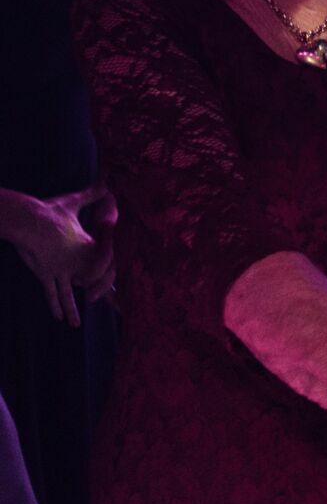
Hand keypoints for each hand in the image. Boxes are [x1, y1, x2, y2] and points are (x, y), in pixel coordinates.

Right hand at [1, 185, 109, 325]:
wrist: (29, 218)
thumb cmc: (50, 210)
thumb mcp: (74, 201)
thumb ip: (92, 194)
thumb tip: (107, 180)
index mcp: (88, 244)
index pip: (107, 262)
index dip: (111, 272)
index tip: (120, 278)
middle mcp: (77, 260)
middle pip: (93, 281)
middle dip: (98, 292)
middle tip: (103, 302)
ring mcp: (61, 269)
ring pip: (69, 293)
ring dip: (73, 308)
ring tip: (76, 324)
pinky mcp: (45, 273)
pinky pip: (52, 292)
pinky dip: (56, 305)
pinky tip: (59, 318)